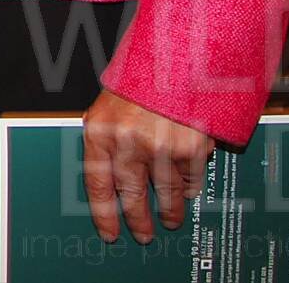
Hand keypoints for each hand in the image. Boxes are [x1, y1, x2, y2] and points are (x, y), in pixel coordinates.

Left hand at [81, 88, 213, 243]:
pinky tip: (187, 191)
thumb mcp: (110, 105)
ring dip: (169, 212)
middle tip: (143, 234)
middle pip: (132, 196)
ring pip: (165, 195)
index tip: (109, 233)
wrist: (177, 54)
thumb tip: (108, 176)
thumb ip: (108, 138)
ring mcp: (161, 148)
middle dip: (138, 221)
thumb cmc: (142, 79)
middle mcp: (128, 142)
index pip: (97, 184)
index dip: (103, 214)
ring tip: (170, 220)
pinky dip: (189, 188)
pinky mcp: (191, 149)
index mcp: (101, 130)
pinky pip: (190, 181)